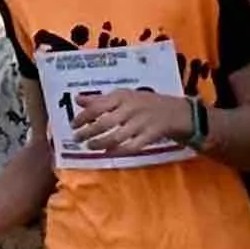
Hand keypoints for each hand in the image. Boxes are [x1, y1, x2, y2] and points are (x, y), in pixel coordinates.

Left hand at [68, 88, 192, 158]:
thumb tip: (78, 99)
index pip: (98, 106)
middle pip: (105, 122)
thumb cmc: (145, 103)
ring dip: (100, 143)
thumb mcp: (124, 96)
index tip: (73, 125)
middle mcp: (131, 108)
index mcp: (123, 96)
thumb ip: (100, 99)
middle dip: (88, 132)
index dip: (83, 117)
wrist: (176, 111)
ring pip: (117, 136)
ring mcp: (141, 123)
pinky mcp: (150, 136)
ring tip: (90, 146)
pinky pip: (131, 146)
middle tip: (77, 138)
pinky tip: (108, 153)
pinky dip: (118, 151)